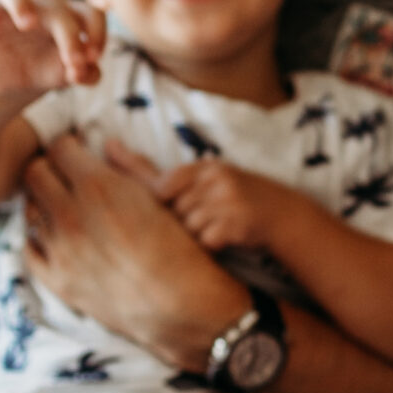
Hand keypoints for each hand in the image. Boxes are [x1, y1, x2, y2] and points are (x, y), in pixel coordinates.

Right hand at [0, 0, 105, 96]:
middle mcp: (42, 7)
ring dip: (20, 3)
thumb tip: (85, 73)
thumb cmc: (49, 68)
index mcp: (70, 16)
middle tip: (74, 63)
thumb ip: (86, 74)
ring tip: (26, 24)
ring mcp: (10, 10)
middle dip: (70, 38)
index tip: (94, 58)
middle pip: (57, 10)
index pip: (91, 13)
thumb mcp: (69, 74)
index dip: (98, 34)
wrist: (15, 81)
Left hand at [22, 134, 249, 364]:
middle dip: (49, 168)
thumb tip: (108, 144)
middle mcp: (71, 215)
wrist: (183, 306)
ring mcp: (60, 250)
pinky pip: (29, 248)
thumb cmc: (180, 248)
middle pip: (34, 174)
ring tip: (62, 205)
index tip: (75, 149)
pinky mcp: (57, 280)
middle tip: (64, 174)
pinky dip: (38, 237)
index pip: (58, 148)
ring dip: (43, 201)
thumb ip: (130, 167)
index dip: (68, 145)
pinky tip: (55, 235)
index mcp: (98, 187)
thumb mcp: (161, 198)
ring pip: (29, 209)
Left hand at [161, 158, 303, 252]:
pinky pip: (207, 241)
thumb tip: (108, 146)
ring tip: (221, 225)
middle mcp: (216, 179)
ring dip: (201, 234)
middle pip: (174, 210)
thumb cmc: (237, 198)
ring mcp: (228, 200)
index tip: (179, 204)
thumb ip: (169, 177)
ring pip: (189, 227)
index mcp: (206, 167)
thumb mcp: (210, 178)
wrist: (284, 215)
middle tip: (210, 216)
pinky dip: (214, 245)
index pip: (163, 185)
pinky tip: (229, 237)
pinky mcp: (237, 222)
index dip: (164, 201)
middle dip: (185, 220)